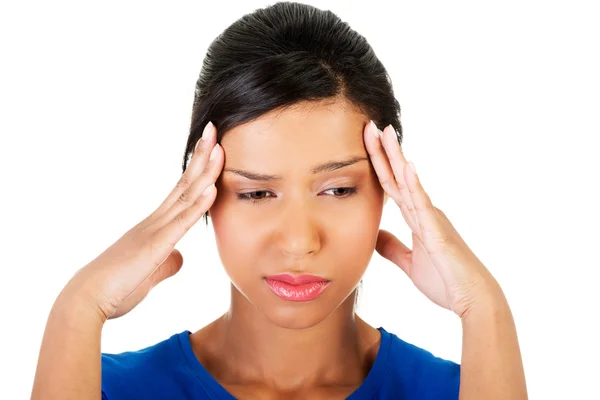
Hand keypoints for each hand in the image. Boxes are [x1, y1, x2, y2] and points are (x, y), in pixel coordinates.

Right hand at [61, 121, 222, 320]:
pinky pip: (181, 223)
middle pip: (184, 183)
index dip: (198, 169)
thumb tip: (181, 257)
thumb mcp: (150, 274)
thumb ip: (167, 263)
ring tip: (218, 146)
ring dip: (205, 171)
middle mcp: (155, 221)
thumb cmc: (115, 288)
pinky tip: (212, 187)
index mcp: (155, 226)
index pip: (182, 191)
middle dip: (202, 156)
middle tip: (213, 129)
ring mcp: (155, 230)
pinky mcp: (155, 246)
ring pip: (185, 195)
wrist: (85, 299)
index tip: (211, 147)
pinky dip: (198, 205)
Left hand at [364, 121, 500, 317]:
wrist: (472, 299)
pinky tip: (406, 166)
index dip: (378, 165)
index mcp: (417, 218)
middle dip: (383, 151)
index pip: (392, 186)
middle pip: (398, 176)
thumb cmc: (445, 281)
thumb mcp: (409, 263)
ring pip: (409, 182)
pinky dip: (414, 185)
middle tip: (369, 126)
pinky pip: (422, 205)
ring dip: (396, 157)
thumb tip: (374, 234)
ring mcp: (432, 218)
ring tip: (385, 133)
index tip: (366, 144)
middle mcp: (424, 212)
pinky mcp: (437, 231)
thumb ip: (392, 247)